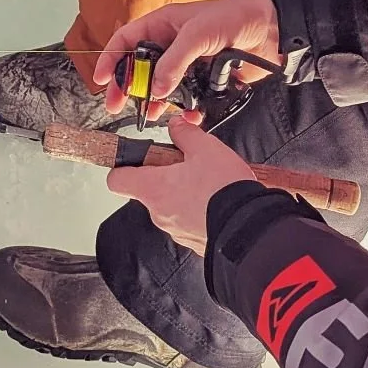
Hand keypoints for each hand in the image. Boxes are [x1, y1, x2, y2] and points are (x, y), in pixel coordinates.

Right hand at [93, 0, 280, 113]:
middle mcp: (171, 45)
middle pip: (139, 69)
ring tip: (149, 116)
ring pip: (161, 87)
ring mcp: (187, 65)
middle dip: (127, 88)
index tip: (99, 80)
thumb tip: (155, 90)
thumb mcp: (198, 33)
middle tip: (115, 106)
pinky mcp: (204, 81)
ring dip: (154, 102)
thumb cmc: (234, 17)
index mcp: (162, 25)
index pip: (126, 40)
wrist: (273, 29)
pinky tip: (183, 118)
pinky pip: (187, 99)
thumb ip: (174, 61)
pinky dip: (184, 111)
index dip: (109, 59)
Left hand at [106, 115, 257, 250]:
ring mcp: (175, 230)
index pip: (117, 180)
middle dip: (165, 175)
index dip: (122, 167)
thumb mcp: (206, 148)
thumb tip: (177, 126)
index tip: (133, 159)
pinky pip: (189, 221)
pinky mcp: (193, 240)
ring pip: (171, 206)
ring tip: (209, 182)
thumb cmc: (224, 190)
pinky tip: (217, 200)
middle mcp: (159, 213)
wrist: (250, 229)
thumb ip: (186, 134)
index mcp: (153, 188)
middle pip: (149, 190)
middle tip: (187, 165)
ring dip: (184, 193)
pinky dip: (199, 210)